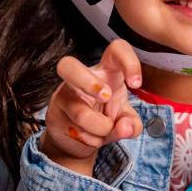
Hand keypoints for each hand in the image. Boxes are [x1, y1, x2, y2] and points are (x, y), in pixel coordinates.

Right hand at [40, 39, 144, 173]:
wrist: (77, 138)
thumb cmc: (105, 117)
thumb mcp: (125, 120)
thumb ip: (132, 124)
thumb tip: (124, 128)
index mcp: (105, 71)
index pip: (115, 50)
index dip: (128, 62)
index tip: (136, 84)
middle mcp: (80, 79)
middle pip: (68, 65)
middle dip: (88, 83)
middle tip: (106, 98)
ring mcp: (64, 97)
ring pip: (81, 114)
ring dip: (101, 128)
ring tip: (106, 130)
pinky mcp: (54, 116)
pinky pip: (76, 131)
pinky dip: (92, 140)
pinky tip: (93, 137)